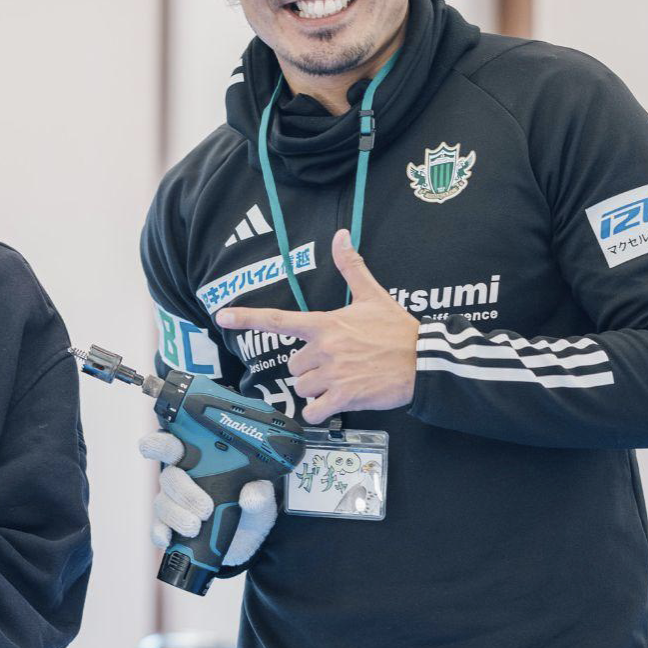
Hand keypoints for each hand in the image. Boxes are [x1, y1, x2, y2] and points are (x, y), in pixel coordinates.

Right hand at [139, 433, 276, 567]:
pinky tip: (169, 537)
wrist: (247, 540)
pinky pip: (157, 528)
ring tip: (195, 527)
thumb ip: (260, 492)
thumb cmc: (249, 508)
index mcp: (200, 462)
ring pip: (162, 504)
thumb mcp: (262, 498)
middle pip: (169, 477)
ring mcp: (173, 504)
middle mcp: (181, 479)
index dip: (162, 443)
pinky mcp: (170, 527)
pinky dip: (161, 533)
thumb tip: (250, 496)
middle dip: (183, 491)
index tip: (160, 446)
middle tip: (205, 508)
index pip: (175, 445)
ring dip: (178, 516)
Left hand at [216, 230, 417, 422]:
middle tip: (338, 365)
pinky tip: (336, 404)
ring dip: (317, 391)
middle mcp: (324, 348)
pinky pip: (313, 411)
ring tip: (343, 381)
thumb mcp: (374, 296)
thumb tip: (341, 235)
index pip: (279, 320)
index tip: (222, 316)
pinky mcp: (344, 397)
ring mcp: (333, 374)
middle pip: (294, 366)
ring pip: (302, 389)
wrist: (425, 360)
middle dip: (310, 370)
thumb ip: (352, 267)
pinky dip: (319, 412)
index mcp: (325, 324)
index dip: (247, 318)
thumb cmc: (398, 329)